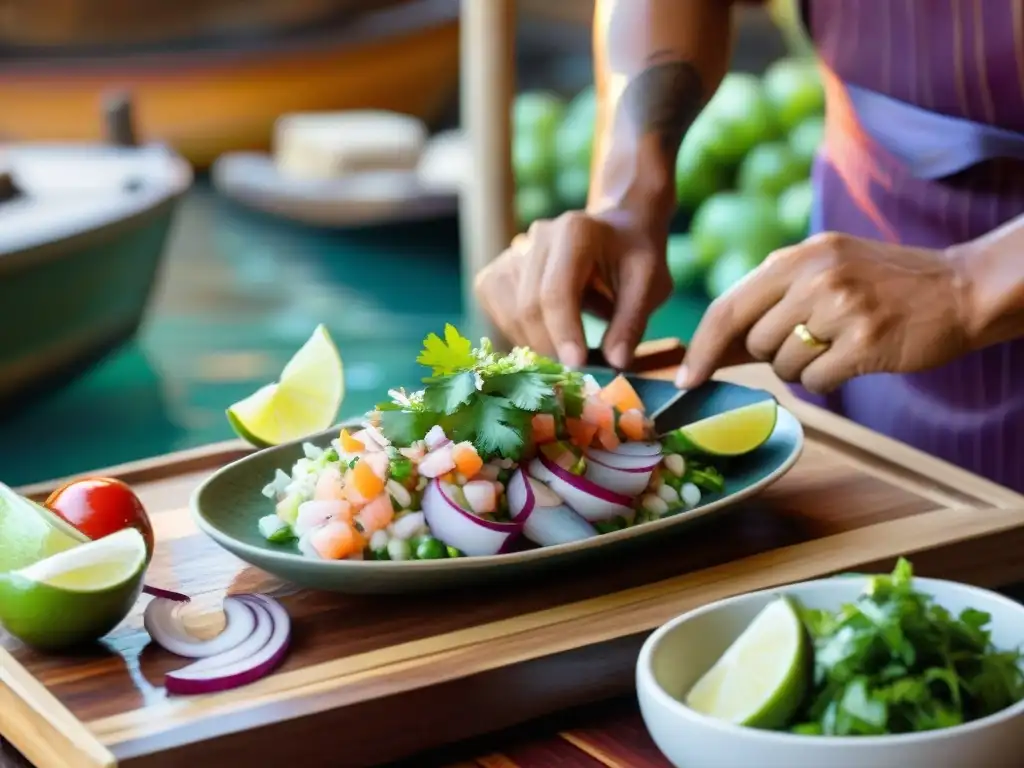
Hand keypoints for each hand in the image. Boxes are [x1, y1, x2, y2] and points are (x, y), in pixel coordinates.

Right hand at [474, 209, 672, 368]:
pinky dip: (520, 336)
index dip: (563, 332)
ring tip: (566, 354)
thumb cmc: (633, 259)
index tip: (577, 365)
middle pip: (527, 305)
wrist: (617, 232)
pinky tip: (546, 338)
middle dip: (549, 347)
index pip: (556, 291)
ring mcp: (513, 253)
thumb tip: (615, 362)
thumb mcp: (649, 286)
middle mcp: (536, 237)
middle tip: (574, 374)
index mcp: (575, 232)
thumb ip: (631, 322)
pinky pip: (499, 314)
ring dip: (534, 345)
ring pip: (509, 314)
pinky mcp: (498, 272)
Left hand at [677, 232, 972, 392]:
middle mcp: (816, 277)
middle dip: (773, 354)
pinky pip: (815, 382)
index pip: (727, 306)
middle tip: (813, 339)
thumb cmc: (881, 286)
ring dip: (803, 368)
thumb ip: (770, 299)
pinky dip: (828, 381)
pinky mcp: (866, 341)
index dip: (701, 347)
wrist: (961, 289)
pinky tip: (854, 359)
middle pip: (754, 342)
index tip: (686, 379)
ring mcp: (842, 308)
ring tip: (839, 344)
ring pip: (783, 366)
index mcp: (798, 257)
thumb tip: (711, 348)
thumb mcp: (823, 270)